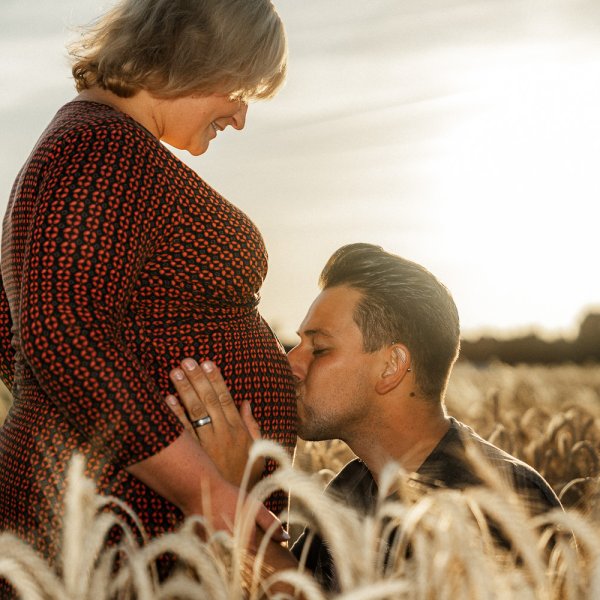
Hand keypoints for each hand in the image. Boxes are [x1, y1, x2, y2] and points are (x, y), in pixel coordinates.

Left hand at [166, 358, 264, 488]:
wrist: (233, 505)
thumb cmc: (246, 476)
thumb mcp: (258, 450)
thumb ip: (252, 425)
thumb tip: (246, 402)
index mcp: (238, 430)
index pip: (225, 398)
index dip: (216, 379)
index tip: (207, 362)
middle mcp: (223, 434)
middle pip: (208, 400)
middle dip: (197, 379)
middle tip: (186, 361)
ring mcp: (207, 444)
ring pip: (194, 412)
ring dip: (184, 390)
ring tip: (174, 372)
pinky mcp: (194, 456)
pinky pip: (182, 431)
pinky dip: (174, 414)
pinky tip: (166, 399)